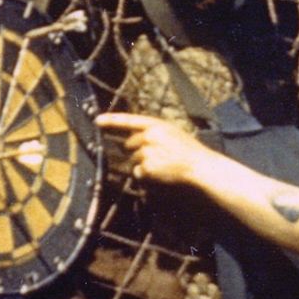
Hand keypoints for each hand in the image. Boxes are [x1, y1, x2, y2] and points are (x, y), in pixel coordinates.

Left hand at [96, 113, 218, 188]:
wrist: (201, 169)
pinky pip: (139, 174)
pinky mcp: (146, 168)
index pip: (130, 120)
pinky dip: (146, 177)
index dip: (112, 120)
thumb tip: (135, 141)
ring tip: (163, 168)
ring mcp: (147, 152)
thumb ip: (155, 134)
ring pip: (134, 161)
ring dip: (144, 166)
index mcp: (157, 125)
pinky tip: (161, 176)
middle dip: (137, 152)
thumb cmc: (191, 154)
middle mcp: (149, 137)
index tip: (98, 120)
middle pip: (130, 145)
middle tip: (156, 158)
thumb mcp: (174, 135)